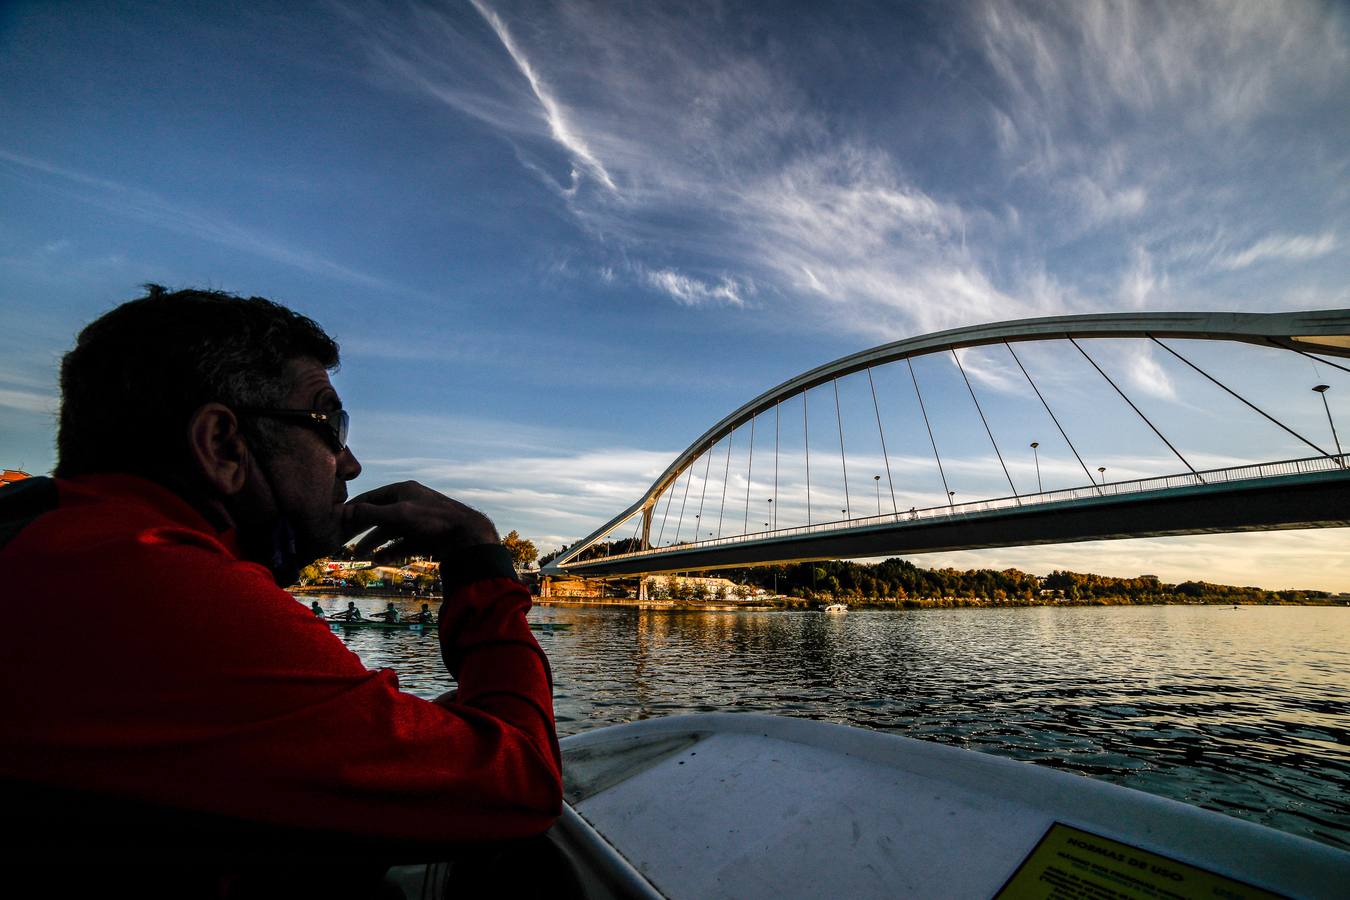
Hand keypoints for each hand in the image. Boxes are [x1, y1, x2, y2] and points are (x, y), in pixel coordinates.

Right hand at [340, 481, 498, 561]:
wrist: (466, 536)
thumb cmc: (433, 519)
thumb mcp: (398, 514)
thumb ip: (370, 513)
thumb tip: (343, 511)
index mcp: (403, 491)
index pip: (372, 497)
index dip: (354, 508)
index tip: (337, 520)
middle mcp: (410, 503)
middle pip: (379, 516)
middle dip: (362, 529)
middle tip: (344, 540)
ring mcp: (418, 520)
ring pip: (391, 531)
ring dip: (375, 542)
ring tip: (360, 554)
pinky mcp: (425, 537)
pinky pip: (403, 543)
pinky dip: (391, 550)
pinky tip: (379, 559)